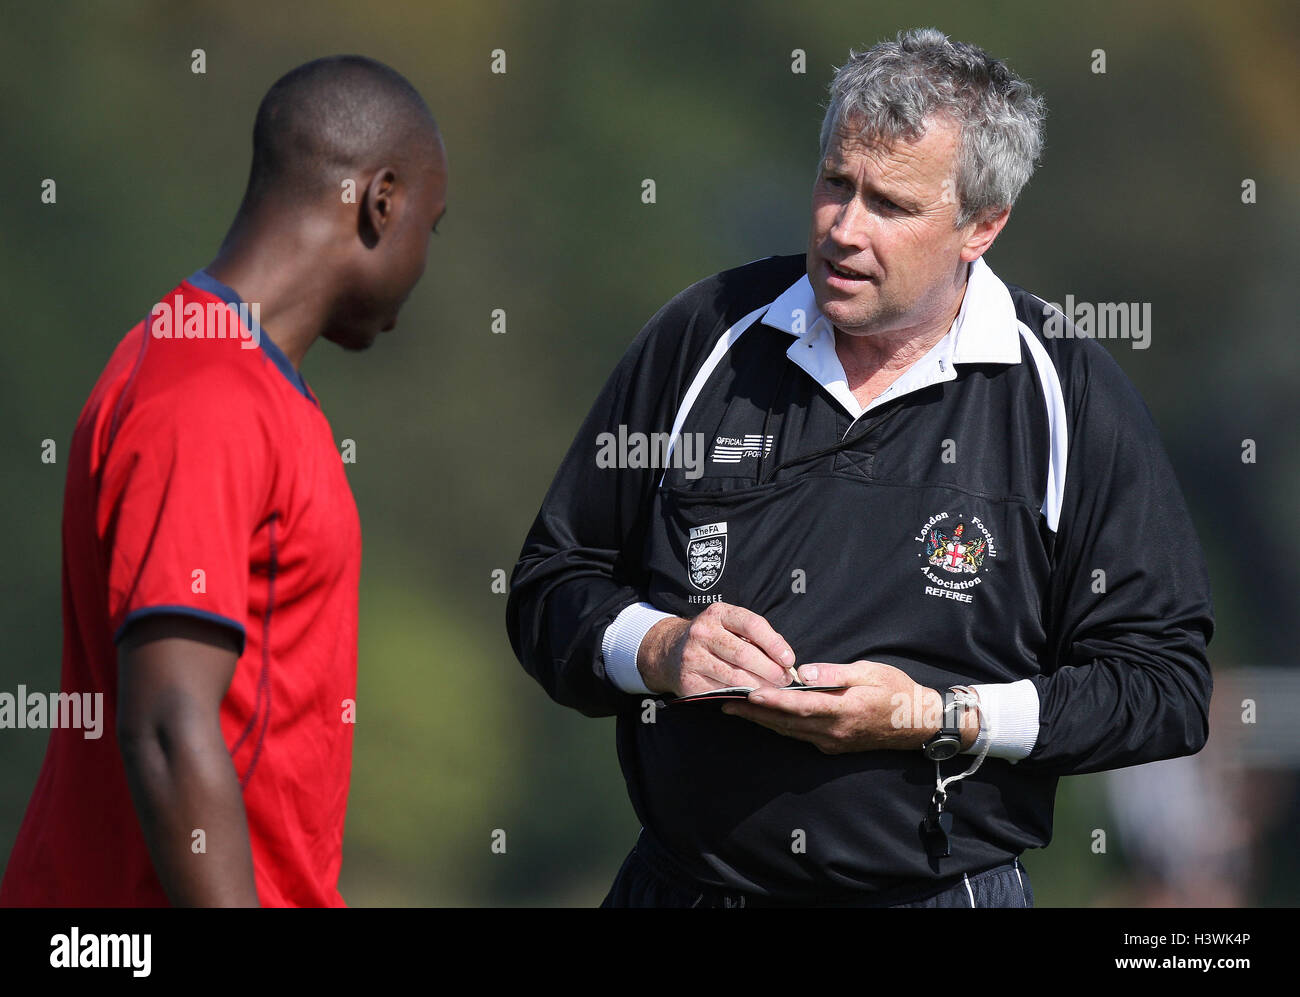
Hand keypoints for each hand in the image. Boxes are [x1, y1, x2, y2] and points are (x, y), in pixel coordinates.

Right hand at [636, 602, 796, 697]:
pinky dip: (741, 696)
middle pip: (744, 654)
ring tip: (773, 689)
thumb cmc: (714, 638)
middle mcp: (703, 632)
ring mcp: (693, 657)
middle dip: (770, 670)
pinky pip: (722, 691)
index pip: (752, 625)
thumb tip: (786, 659)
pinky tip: (752, 696)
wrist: (671, 651)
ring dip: (760, 686)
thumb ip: (757, 636)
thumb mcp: (731, 625)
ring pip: (735, 676)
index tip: (789, 659)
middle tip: (785, 680)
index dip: (774, 644)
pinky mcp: (689, 680)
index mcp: (718, 613)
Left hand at [719, 660, 979, 753]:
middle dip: (753, 711)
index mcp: (842, 709)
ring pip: (788, 731)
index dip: (771, 700)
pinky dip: (778, 726)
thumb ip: (834, 673)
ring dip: (760, 720)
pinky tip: (762, 717)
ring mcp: (831, 742)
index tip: (747, 693)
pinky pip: (798, 736)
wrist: (917, 723)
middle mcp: (833, 730)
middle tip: (723, 701)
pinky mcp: (832, 746)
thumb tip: (803, 672)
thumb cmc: (895, 690)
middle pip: (785, 722)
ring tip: (733, 708)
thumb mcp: (870, 672)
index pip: (799, 705)